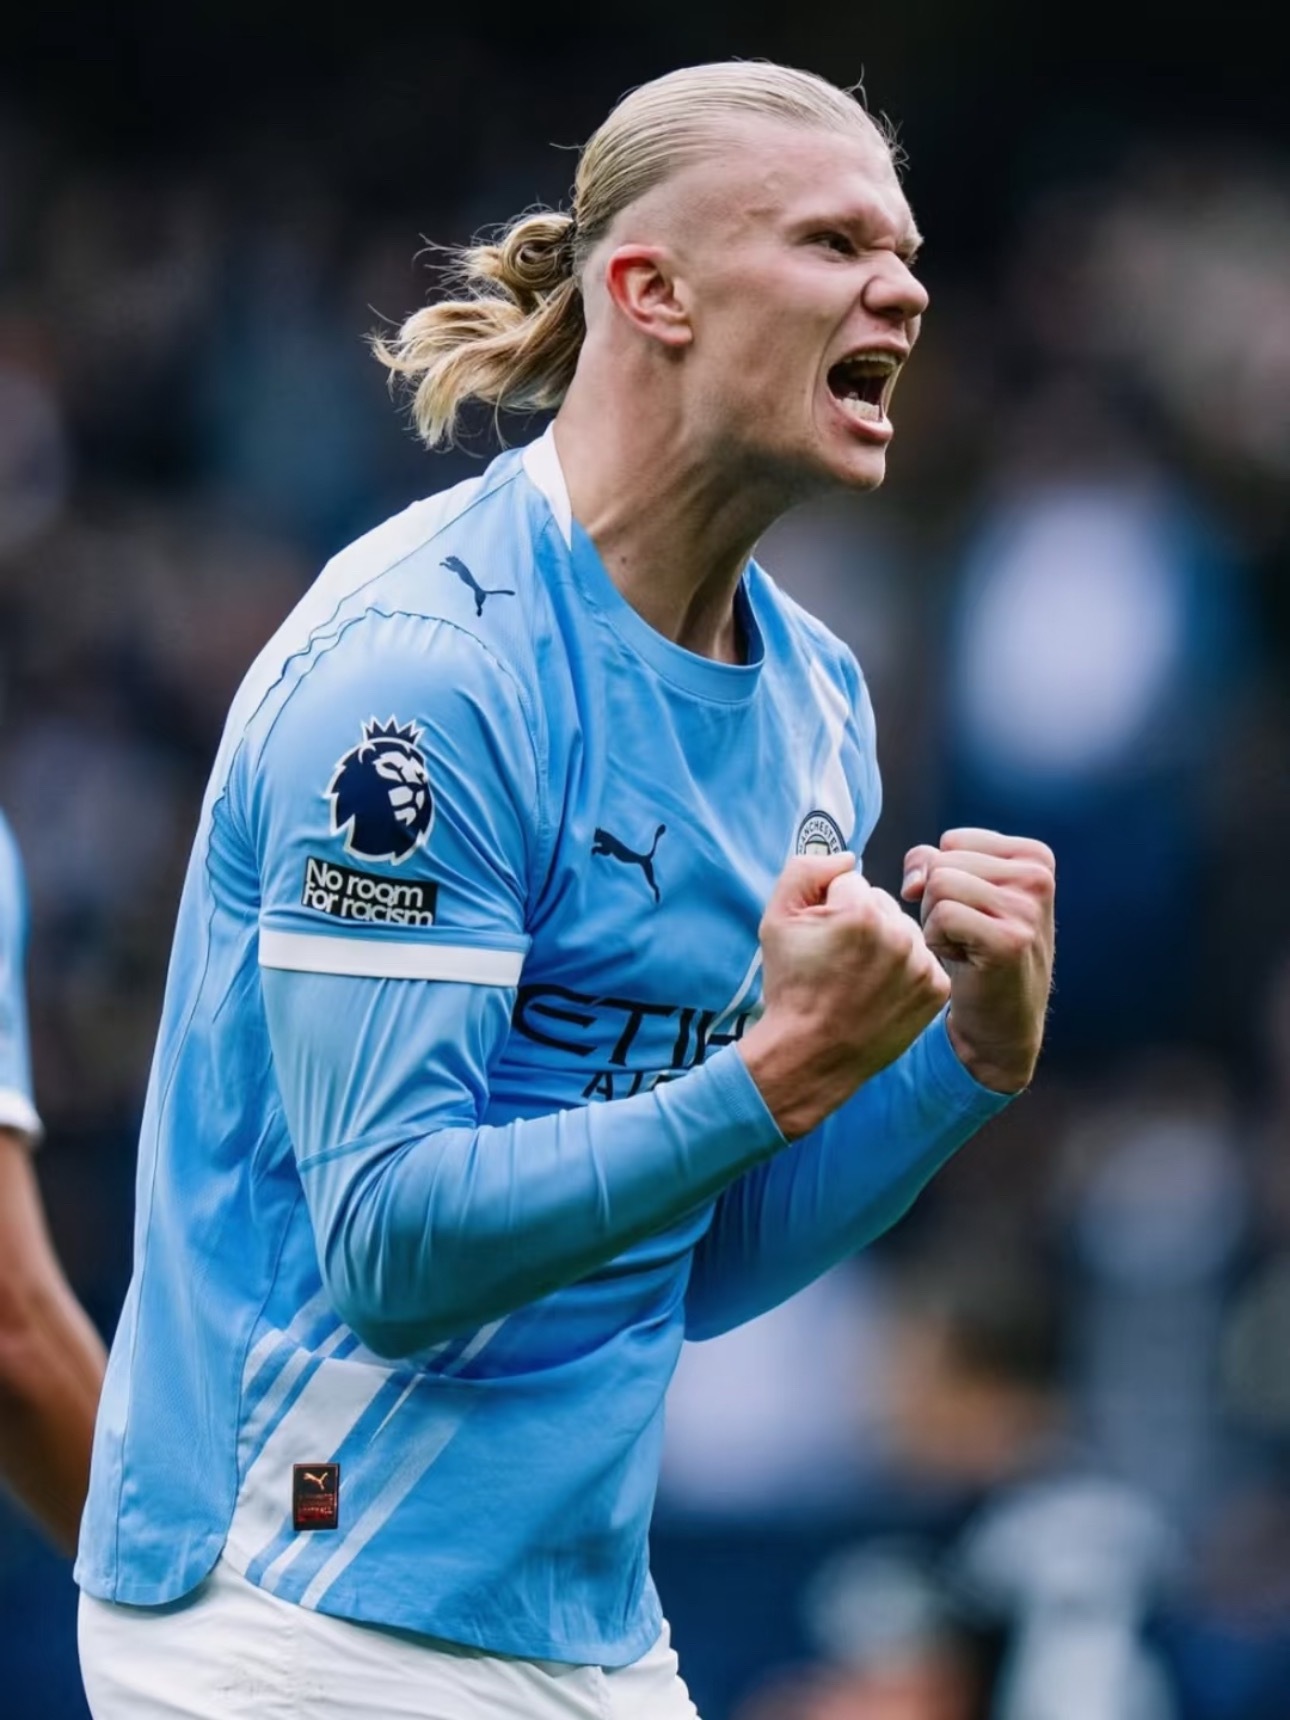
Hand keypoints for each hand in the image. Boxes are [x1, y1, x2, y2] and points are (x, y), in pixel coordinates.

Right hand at [740, 852, 950, 1138]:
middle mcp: (898, 933)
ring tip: (859, 978)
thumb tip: (846, 857)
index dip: (830, 908)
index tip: (821, 942)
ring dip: (886, 946)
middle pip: (881, 904)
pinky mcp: (936, 989)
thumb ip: (804, 869)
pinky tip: (880, 992)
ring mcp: (922, 964)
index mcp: (860, 911)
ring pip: (903, 931)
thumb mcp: (776, 920)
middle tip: (838, 962)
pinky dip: (904, 972)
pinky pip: (922, 960)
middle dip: (862, 924)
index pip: (851, 883)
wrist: (811, 1055)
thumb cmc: (791, 987)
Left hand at [901, 828, 1054, 1093]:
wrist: (1001, 1021)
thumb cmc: (975, 951)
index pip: (952, 841)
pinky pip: (941, 916)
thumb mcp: (959, 893)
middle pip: (943, 863)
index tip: (973, 913)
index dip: (944, 879)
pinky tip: (963, 961)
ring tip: (965, 946)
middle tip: (967, 936)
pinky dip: (937, 941)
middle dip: (936, 902)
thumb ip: (930, 863)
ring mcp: (1028, 908)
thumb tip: (914, 881)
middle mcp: (1038, 877)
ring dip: (935, 922)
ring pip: (938, 886)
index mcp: (1035, 857)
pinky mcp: (1009, 940)